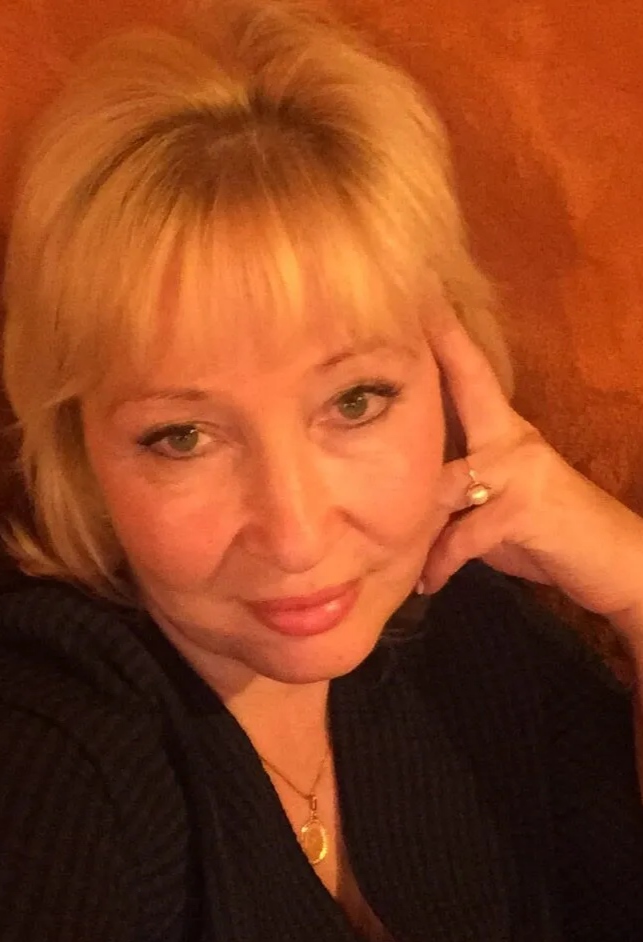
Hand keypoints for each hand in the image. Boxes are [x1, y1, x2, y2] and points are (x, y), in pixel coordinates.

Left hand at [421, 308, 642, 642]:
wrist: (617, 565)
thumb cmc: (549, 537)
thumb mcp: (497, 511)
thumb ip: (457, 497)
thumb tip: (409, 501)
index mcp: (507, 434)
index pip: (473, 375)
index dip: (448, 336)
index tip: (422, 298)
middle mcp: (514, 440)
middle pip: (467, 391)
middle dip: (433, 359)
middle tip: (394, 329)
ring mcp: (522, 470)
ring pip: (444, 480)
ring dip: (415, 521)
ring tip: (388, 543)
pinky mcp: (524, 508)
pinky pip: (463, 534)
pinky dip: (441, 562)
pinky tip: (428, 581)